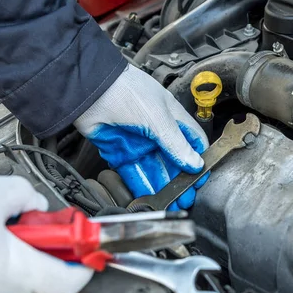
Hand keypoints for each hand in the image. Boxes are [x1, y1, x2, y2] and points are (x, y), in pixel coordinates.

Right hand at [0, 175, 93, 292]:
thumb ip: (27, 195)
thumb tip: (36, 204)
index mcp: (13, 271)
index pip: (67, 283)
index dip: (84, 266)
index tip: (87, 251)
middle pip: (44, 287)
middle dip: (54, 261)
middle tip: (49, 234)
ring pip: (16, 288)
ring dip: (23, 263)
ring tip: (7, 232)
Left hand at [74, 65, 208, 209]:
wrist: (90, 90)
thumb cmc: (126, 91)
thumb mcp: (159, 118)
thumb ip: (176, 144)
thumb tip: (195, 163)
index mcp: (171, 118)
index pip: (192, 141)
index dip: (198, 159)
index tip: (201, 177)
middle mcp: (156, 131)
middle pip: (173, 161)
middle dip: (180, 180)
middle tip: (186, 197)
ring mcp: (138, 143)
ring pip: (154, 170)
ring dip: (162, 187)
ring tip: (170, 202)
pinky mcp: (119, 152)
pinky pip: (133, 173)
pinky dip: (141, 186)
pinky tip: (150, 197)